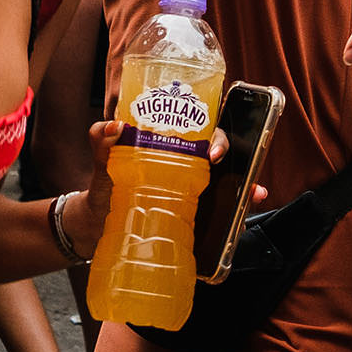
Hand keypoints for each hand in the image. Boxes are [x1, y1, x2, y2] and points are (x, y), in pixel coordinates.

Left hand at [63, 120, 265, 249]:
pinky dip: (234, 218)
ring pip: (229, 186)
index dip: (218, 137)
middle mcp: (189, 166)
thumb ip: (101, 139)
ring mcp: (193, 193)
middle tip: (245, 176)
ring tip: (254, 196)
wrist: (96, 222)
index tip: (213, 153)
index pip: (205, 131)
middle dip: (244, 161)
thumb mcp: (102, 160)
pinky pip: (219, 215)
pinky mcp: (192, 218)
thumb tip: (114, 127)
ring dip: (247, 189)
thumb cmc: (105, 184)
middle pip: (225, 158)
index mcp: (173, 145)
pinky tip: (239, 223)